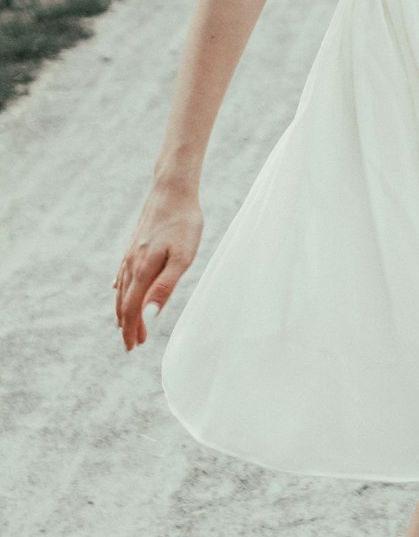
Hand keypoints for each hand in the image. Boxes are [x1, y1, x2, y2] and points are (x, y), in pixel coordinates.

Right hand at [113, 183, 203, 350]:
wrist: (173, 189)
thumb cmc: (184, 223)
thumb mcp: (183, 258)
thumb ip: (166, 286)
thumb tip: (151, 314)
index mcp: (143, 269)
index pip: (132, 308)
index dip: (132, 329)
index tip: (133, 347)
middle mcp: (132, 262)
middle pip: (124, 301)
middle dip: (127, 324)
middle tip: (131, 345)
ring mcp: (131, 252)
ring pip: (122, 287)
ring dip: (122, 309)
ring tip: (124, 324)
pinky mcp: (134, 243)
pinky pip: (123, 271)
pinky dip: (120, 286)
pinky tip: (117, 288)